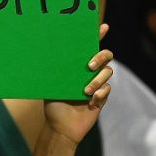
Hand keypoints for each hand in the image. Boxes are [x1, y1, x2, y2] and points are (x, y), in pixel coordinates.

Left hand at [43, 24, 113, 144]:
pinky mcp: (102, 98)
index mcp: (77, 66)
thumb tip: (48, 54)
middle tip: (89, 66)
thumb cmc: (54, 105)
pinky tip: (92, 100)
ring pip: (107, 72)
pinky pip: (107, 90)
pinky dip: (101, 93)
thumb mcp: (52, 85)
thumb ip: (56, 71)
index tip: (103, 27)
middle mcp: (89, 73)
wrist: (61, 128)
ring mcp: (97, 84)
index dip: (98, 36)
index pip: (89, 47)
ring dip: (97, 80)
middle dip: (100, 57)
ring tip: (86, 91)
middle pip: (106, 56)